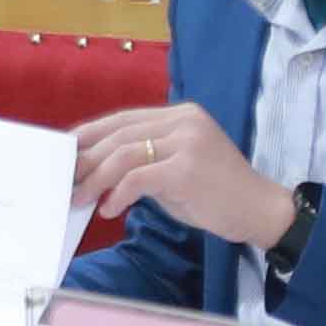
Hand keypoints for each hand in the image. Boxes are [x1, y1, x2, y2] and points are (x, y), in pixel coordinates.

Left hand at [71, 105, 294, 260]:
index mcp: (182, 115)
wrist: (260, 210)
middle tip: (65, 180)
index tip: (66, 150)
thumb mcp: (179, 168)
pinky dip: (118, 195)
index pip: (123, 119)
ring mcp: (187, 143)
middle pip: (119, 135)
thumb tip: (99, 169)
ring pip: (123, 155)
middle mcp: (184, 121)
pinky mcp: (186, 169)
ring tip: (79, 198)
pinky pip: (137, 178)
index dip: (91, 134)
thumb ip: (147, 160)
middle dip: (86, 159)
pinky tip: (110, 209)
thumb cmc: (218, 195)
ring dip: (95, 179)